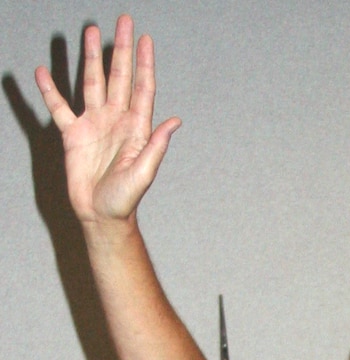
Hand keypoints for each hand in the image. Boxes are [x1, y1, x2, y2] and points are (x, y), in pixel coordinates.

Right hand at [35, 15, 179, 227]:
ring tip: (90, 32)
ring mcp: (94, 124)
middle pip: (119, 76)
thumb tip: (175, 121)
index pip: (141, 88)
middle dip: (121, 49)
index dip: (144, 63)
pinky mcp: (73, 135)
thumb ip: (156, 146)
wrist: (101, 216)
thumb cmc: (125, 200)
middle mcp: (116, 120)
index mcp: (135, 127)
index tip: (146, 39)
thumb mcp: (143, 173)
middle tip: (124, 21)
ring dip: (91, 58)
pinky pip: (59, 107)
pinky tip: (42, 73)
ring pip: (92, 83)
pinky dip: (50, 91)